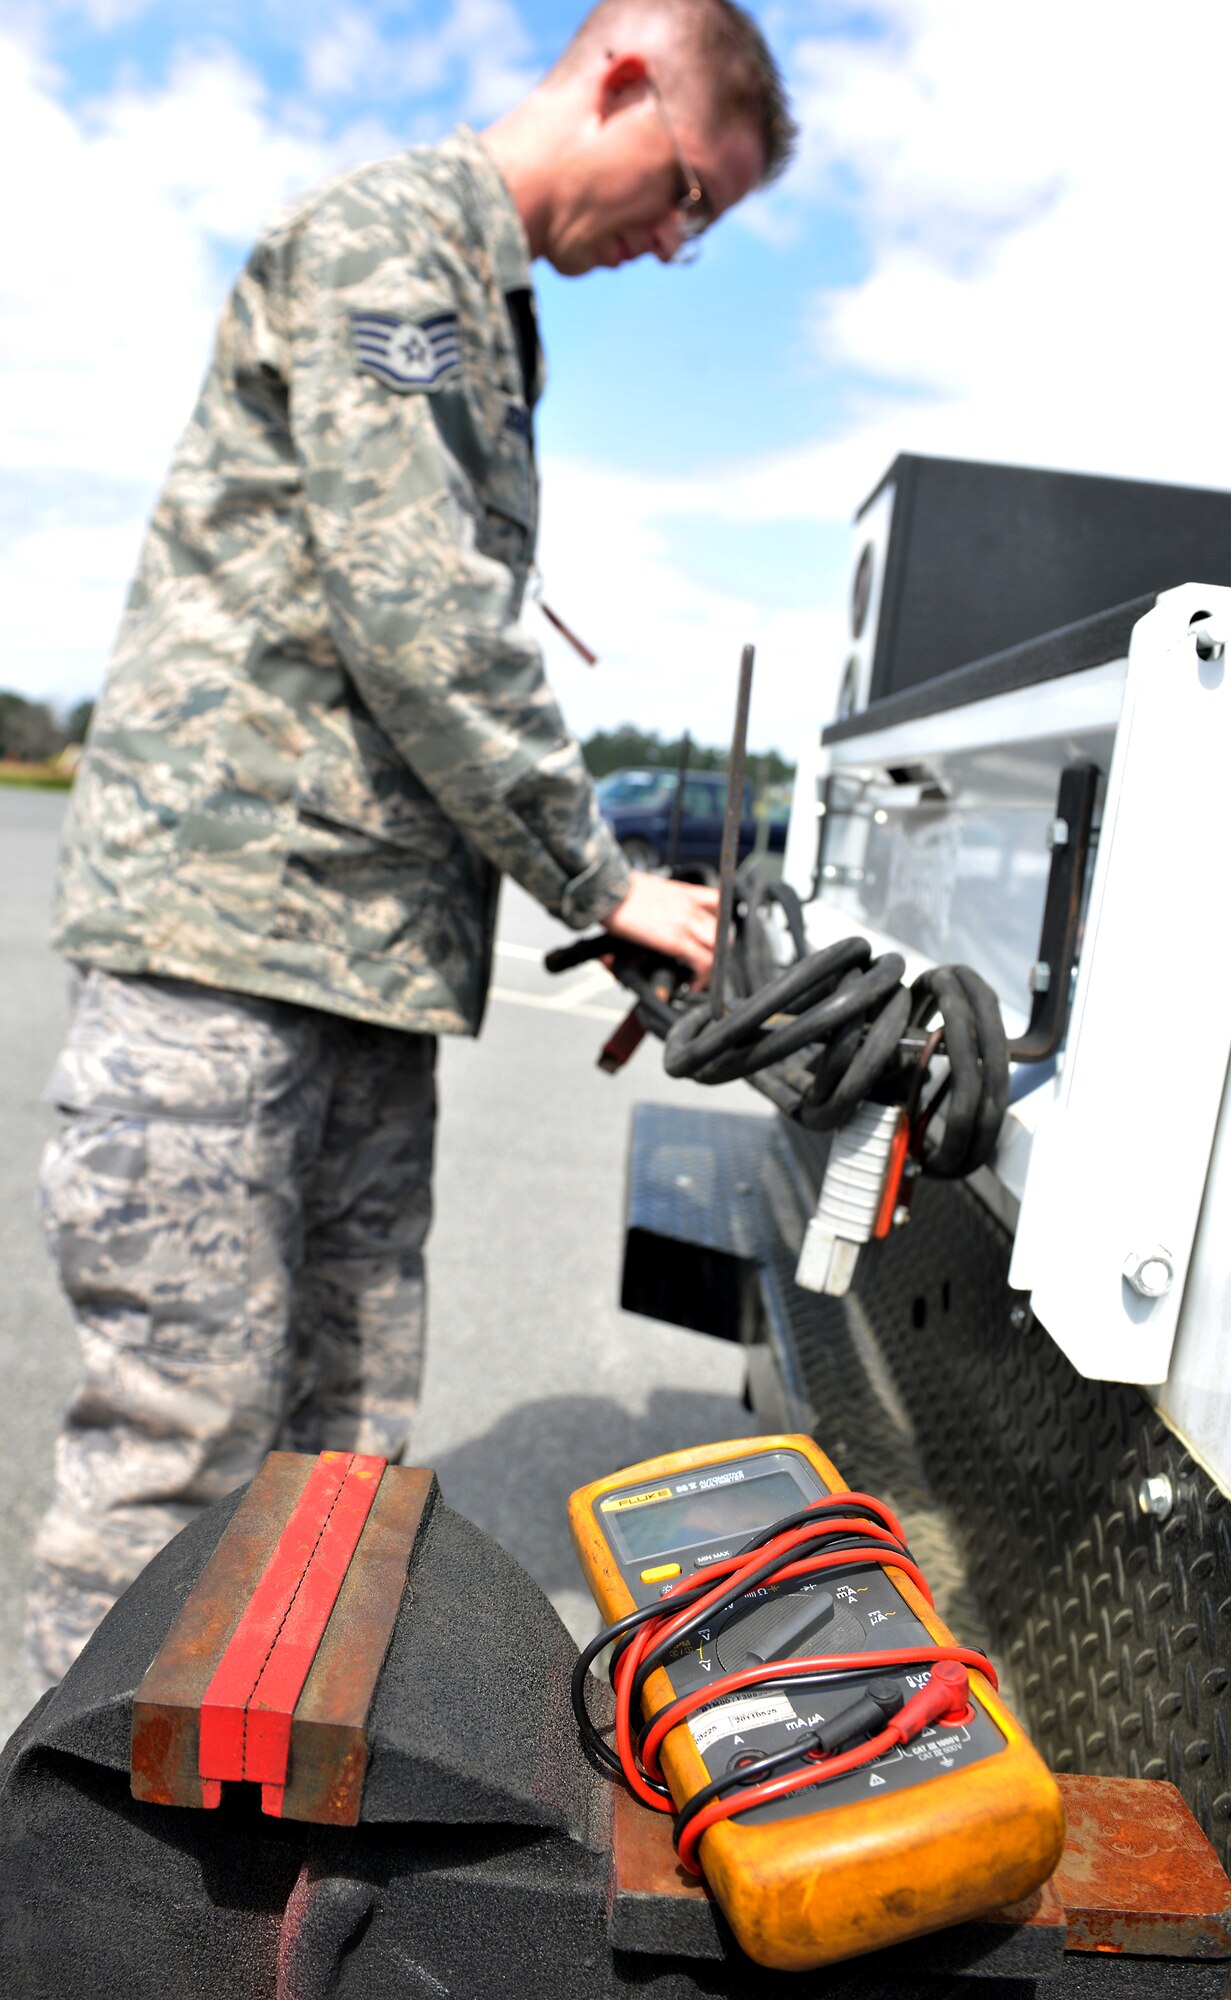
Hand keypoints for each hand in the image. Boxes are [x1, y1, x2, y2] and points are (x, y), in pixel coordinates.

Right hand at [601, 873, 719, 988]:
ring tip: (700, 978)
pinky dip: (702, 977)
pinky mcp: (676, 940)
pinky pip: (702, 961)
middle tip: (708, 961)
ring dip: (712, 965)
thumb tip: (648, 918)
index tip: (713, 935)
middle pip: (722, 928)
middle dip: (719, 948)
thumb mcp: (646, 888)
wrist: (606, 888)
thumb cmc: (618, 889)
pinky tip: (692, 984)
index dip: (720, 920)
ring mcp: (685, 922)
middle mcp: (689, 906)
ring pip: (718, 947)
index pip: (718, 902)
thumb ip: (656, 904)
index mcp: (683, 892)